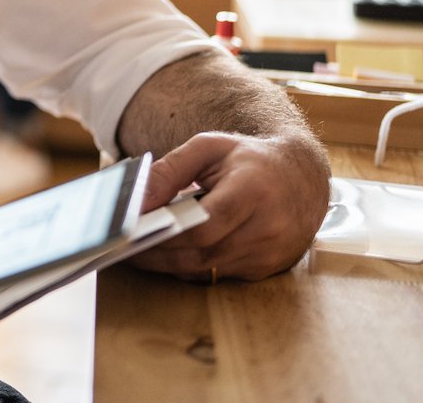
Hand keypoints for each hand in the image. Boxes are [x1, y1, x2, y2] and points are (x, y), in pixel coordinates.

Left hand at [132, 131, 329, 281]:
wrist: (301, 178)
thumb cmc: (249, 159)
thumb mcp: (209, 147)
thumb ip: (170, 170)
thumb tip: (138, 201)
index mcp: (253, 191)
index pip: (205, 225)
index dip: (165, 232)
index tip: (131, 231)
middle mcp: (267, 228)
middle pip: (202, 253)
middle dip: (158, 253)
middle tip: (121, 247)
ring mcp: (269, 253)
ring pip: (207, 269)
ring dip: (168, 264)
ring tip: (134, 252)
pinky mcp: (265, 269)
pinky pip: (218, 274)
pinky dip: (189, 267)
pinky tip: (166, 256)